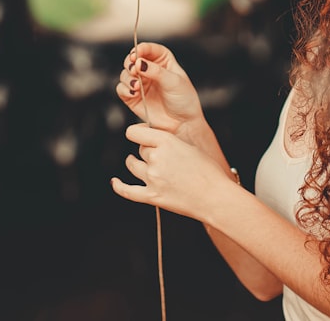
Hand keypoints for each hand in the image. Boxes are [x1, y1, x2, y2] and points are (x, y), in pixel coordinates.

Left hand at [111, 123, 236, 219]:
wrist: (215, 197)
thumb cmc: (208, 172)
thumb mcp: (189, 147)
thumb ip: (169, 142)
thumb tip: (154, 141)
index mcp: (166, 142)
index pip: (136, 132)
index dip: (137, 132)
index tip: (140, 134)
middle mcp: (156, 158)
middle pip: (140, 150)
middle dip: (147, 151)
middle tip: (161, 157)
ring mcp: (152, 178)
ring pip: (133, 166)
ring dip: (135, 163)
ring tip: (139, 164)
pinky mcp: (151, 196)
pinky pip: (127, 191)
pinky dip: (119, 186)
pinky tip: (115, 182)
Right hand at [116, 41, 204, 136]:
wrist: (183, 123)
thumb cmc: (184, 100)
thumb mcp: (174, 82)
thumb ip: (156, 71)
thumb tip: (139, 63)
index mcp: (163, 61)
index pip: (149, 49)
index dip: (141, 49)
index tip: (136, 55)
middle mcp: (149, 70)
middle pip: (132, 59)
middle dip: (130, 63)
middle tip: (134, 69)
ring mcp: (140, 83)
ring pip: (125, 73)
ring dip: (127, 77)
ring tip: (136, 86)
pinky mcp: (132, 97)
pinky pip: (121, 89)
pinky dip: (124, 89)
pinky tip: (133, 93)